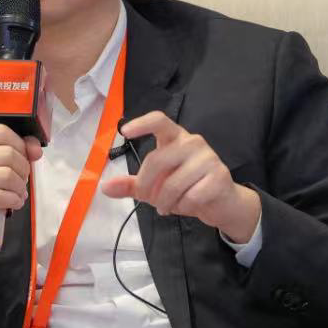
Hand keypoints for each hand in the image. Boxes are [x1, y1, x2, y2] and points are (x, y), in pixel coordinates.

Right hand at [0, 124, 41, 262]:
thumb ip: (18, 149)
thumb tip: (35, 150)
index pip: (0, 132)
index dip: (20, 145)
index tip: (22, 158)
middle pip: (7, 153)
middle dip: (22, 169)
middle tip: (20, 180)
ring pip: (6, 175)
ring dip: (19, 187)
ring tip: (17, 193)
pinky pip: (0, 196)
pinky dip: (13, 200)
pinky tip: (12, 202)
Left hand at [100, 111, 260, 243]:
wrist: (223, 203)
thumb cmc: (186, 188)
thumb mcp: (156, 186)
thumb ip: (132, 185)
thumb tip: (105, 187)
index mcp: (175, 138)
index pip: (159, 121)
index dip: (142, 123)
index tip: (124, 131)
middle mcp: (192, 142)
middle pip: (157, 160)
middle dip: (147, 185)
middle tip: (149, 199)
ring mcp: (208, 157)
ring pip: (173, 183)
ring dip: (165, 201)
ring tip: (168, 206)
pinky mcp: (219, 176)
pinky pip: (191, 196)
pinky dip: (183, 206)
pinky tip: (187, 206)